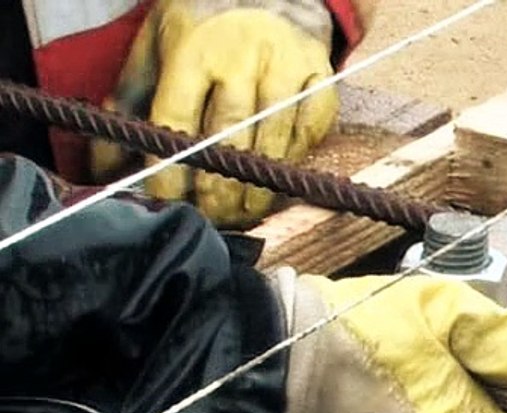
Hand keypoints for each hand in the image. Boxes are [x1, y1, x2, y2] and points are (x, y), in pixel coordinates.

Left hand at [89, 0, 338, 228]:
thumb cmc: (205, 20)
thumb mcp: (157, 45)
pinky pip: (310, 132)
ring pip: (274, 144)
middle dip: (219, 190)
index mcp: (192, 50)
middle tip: (212, 219)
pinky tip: (277, 178)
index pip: (175, 123)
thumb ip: (129, 101)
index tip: (166, 202)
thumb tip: (106, 163)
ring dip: (259, 187)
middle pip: (230, 140)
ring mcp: (286, 67)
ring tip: (244, 212)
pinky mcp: (320, 77)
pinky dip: (294, 161)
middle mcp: (241, 58)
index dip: (169, 171)